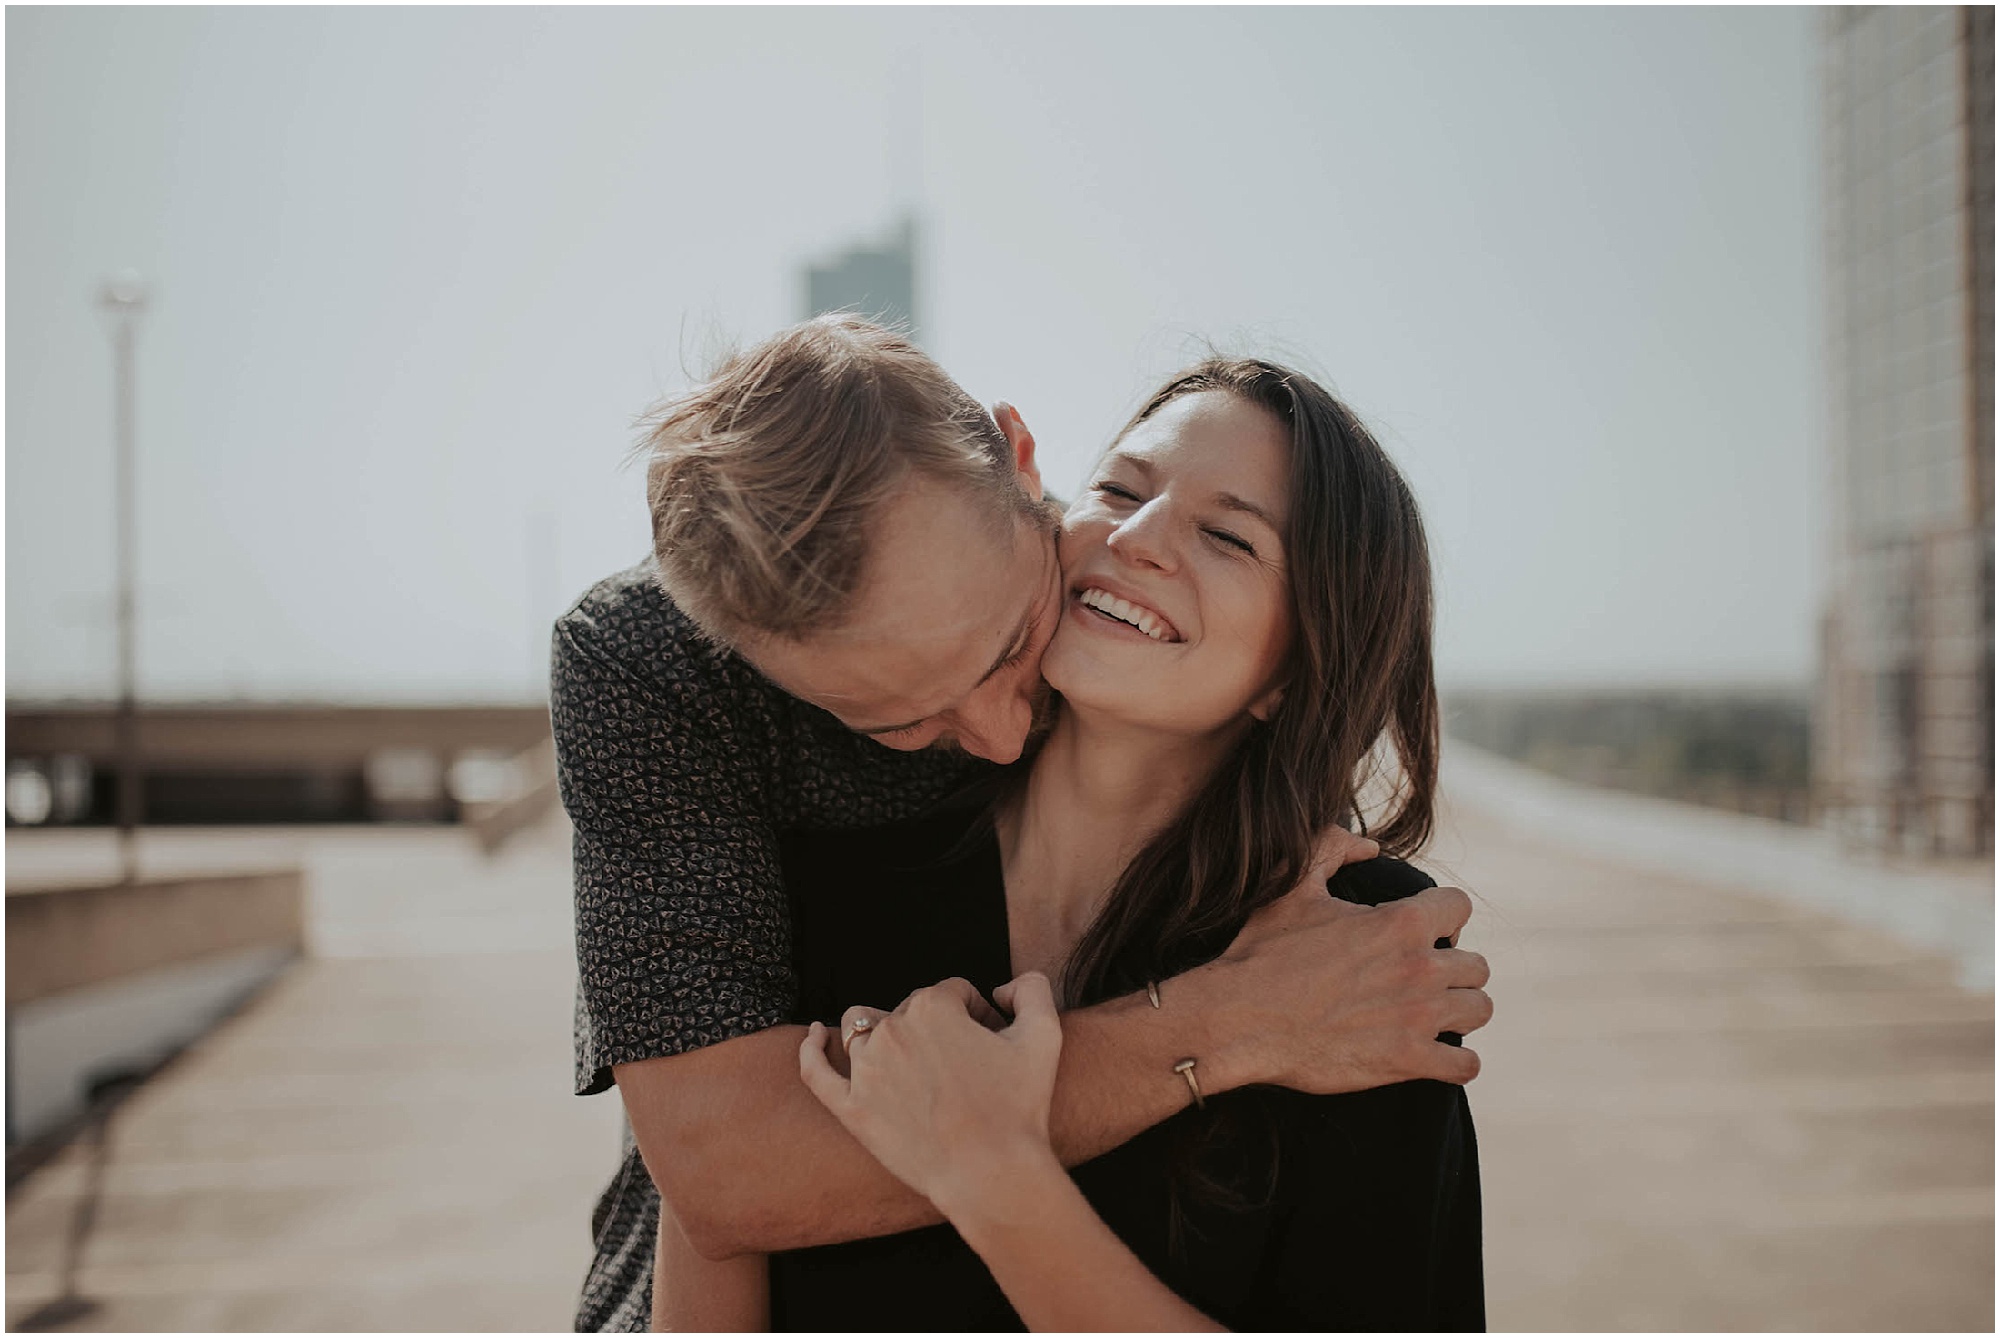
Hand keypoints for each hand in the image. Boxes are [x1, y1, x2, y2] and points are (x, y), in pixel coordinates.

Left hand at [800, 974, 1064, 1219]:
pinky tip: (814, 1034)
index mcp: (933, 1007)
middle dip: (938, 1030)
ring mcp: (866, 1070)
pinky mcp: (851, 1109)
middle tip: (966, 1067)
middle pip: (910, 1011)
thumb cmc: (1021, 1107)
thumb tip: (1000, 989)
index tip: (994, 1044)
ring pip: (862, 1029)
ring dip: (882, 1033)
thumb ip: (1031, 988)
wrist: (992, 1174)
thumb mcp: (1045, 1034)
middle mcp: (892, 1029)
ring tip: (906, 1057)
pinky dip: (811, 1047)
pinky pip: (816, 1071)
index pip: (954, 994)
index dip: (978, 1016)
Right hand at [1212, 828, 1491, 1092]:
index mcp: (1401, 921)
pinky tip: (1434, 1055)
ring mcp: (1418, 1017)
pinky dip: (1455, 1061)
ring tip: (1435, 1014)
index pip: (1459, 907)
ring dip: (1460, 1010)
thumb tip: (1370, 847)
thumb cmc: (1262, 952)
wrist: (1239, 1020)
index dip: (1442, 917)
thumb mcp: (1292, 885)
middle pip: (1476, 965)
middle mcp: (1420, 967)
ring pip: (1479, 1009)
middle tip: (1422, 979)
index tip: (1424, 932)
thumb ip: (1331, 848)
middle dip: (1453, 968)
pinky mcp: (1407, 1060)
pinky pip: (1465, 1065)